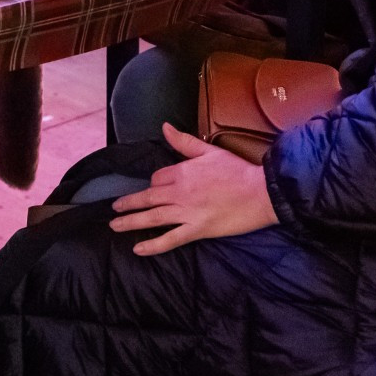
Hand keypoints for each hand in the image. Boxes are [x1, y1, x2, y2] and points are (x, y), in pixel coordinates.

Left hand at [108, 123, 279, 254]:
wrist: (260, 192)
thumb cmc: (237, 170)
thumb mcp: (210, 150)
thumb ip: (184, 141)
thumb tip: (165, 127)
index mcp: (182, 171)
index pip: (158, 178)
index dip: (154, 183)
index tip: (154, 188)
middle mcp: (179, 192)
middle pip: (148, 197)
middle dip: (129, 203)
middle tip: (115, 208)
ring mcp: (186, 212)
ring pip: (152, 217)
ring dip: (131, 222)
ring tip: (115, 225)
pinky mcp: (197, 230)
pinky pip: (170, 239)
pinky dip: (153, 245)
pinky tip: (138, 249)